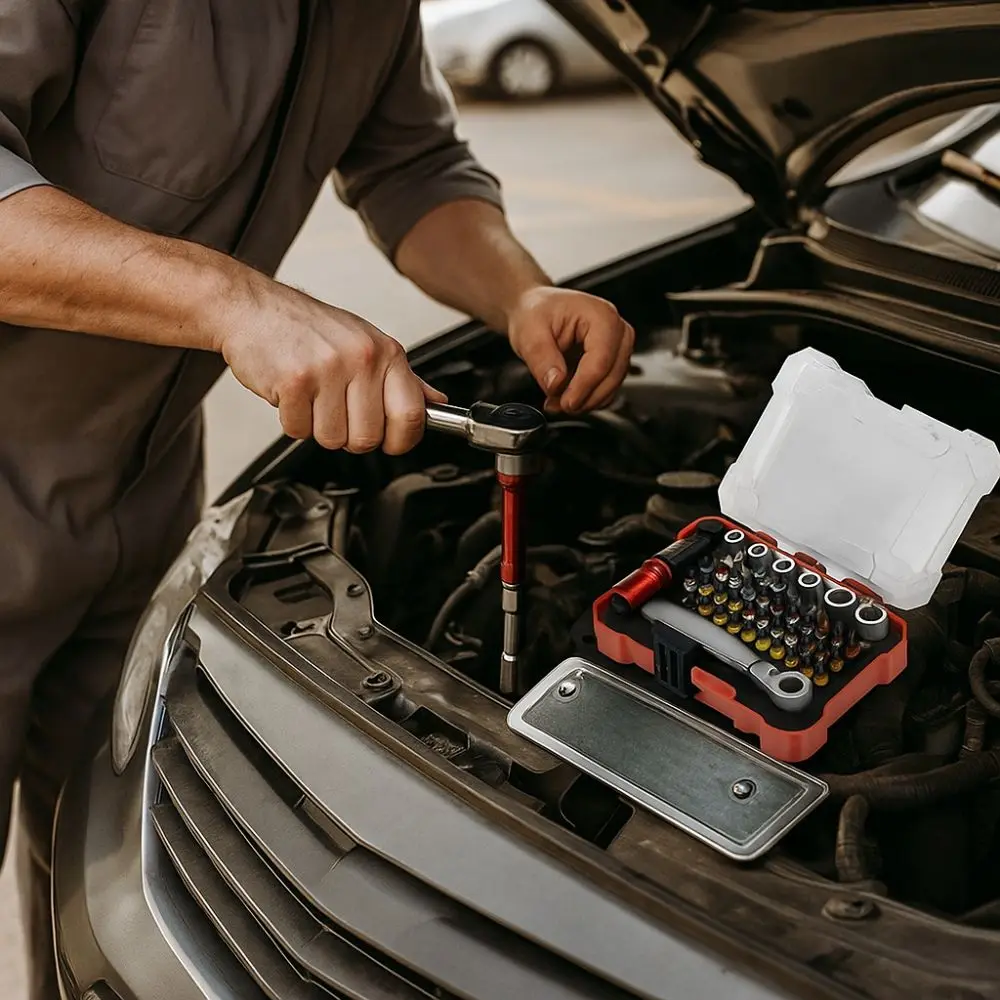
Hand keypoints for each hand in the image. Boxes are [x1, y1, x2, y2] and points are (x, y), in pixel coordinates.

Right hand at [217, 278, 444, 453]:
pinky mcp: (294, 381)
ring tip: (311, 396)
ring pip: (333, 439)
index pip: (412, 415)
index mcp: (386, 352)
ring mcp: (328, 369)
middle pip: (368, 438)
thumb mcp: (367, 343)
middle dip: (349, 435)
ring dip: (317, 427)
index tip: (389, 441)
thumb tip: (436, 403)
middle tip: (335, 410)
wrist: (252, 307)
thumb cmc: (308, 327)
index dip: (400, 440)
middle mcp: (362, 358)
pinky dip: (291, 420)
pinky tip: (291, 394)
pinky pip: (299, 430)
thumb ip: (404, 379)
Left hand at [506, 286, 633, 413]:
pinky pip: (607, 388)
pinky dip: (588, 398)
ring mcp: (618, 346)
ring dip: (585, 400)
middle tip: (557, 405)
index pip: (601, 360)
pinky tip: (566, 397)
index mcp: (601, 316)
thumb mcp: (529, 333)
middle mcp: (617, 330)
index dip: (583, 387)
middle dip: (585, 397)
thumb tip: (556, 384)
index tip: (565, 403)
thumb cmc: (536, 312)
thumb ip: (542, 359)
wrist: (535, 309)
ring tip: (556, 401)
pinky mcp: (612, 361)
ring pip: (612, 386)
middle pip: (612, 376)